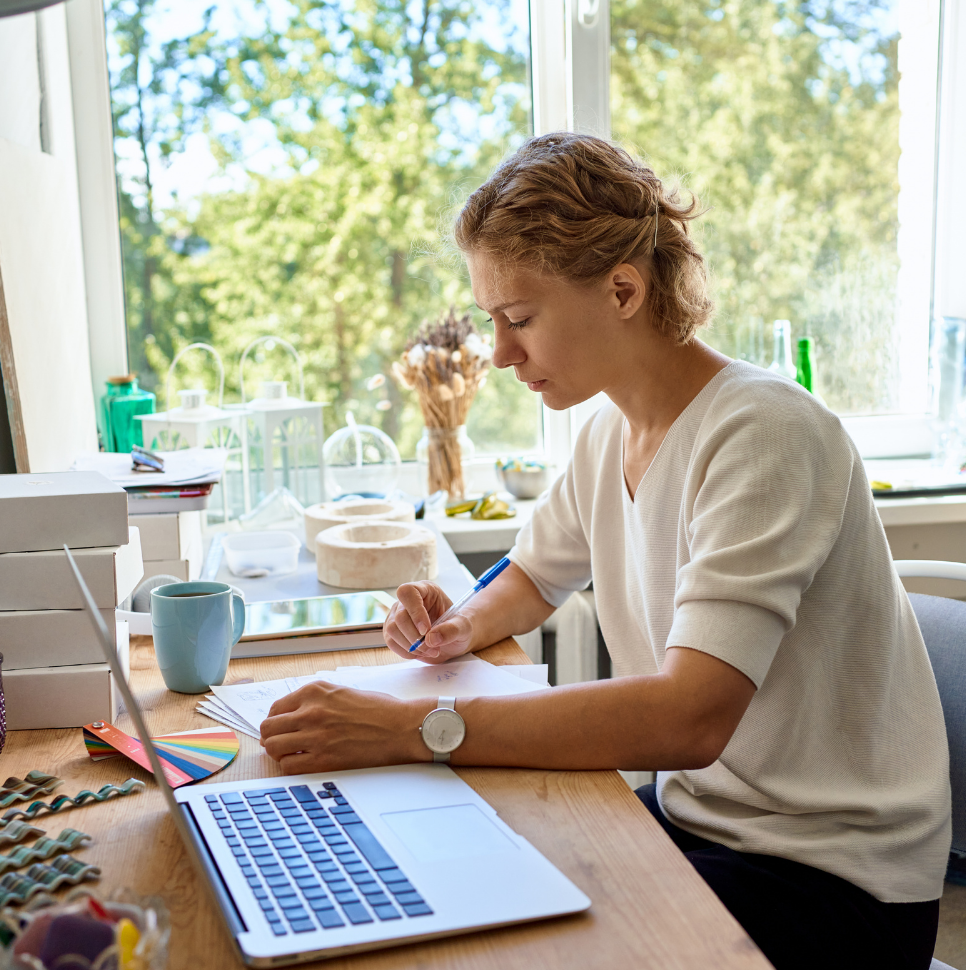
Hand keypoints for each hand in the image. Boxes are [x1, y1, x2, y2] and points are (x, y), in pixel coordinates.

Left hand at [260, 680, 431, 773]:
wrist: (402, 727)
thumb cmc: (379, 709)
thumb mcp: (342, 692)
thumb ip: (316, 700)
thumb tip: (292, 715)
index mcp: (314, 691)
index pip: (275, 708)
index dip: (276, 721)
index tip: (281, 728)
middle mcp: (311, 711)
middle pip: (269, 728)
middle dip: (272, 737)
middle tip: (281, 743)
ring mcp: (316, 736)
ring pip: (273, 747)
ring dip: (278, 752)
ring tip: (290, 754)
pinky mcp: (324, 760)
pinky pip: (288, 765)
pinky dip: (291, 766)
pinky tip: (303, 763)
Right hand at [383, 581, 473, 662]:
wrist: (453, 639)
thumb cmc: (458, 627)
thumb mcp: (463, 627)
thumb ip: (451, 630)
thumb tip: (431, 638)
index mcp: (425, 590)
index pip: (408, 592)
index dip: (415, 612)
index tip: (426, 630)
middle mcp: (407, 601)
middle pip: (399, 616)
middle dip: (415, 637)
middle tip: (432, 647)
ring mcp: (396, 616)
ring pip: (392, 630)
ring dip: (411, 646)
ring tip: (430, 650)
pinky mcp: (393, 631)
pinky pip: (391, 642)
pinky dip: (406, 652)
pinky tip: (420, 652)